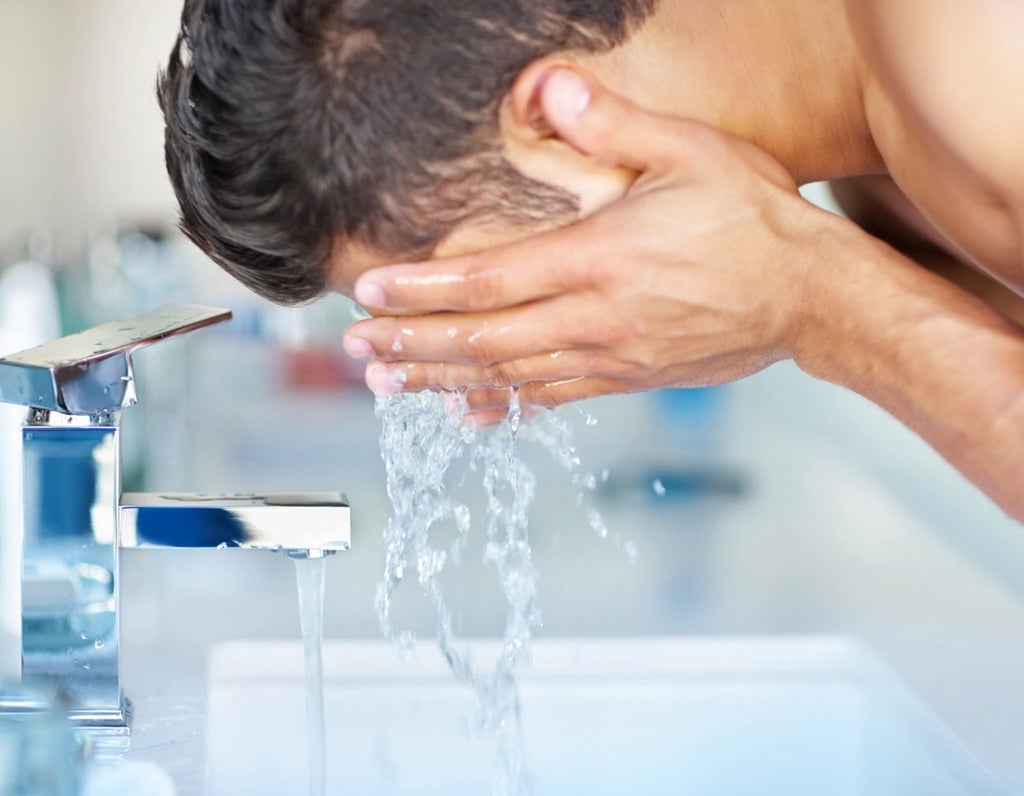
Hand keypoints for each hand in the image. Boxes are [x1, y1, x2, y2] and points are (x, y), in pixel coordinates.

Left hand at [343, 69, 840, 407]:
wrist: (810, 297)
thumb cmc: (753, 221)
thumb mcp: (691, 153)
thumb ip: (613, 124)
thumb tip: (546, 91)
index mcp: (600, 259)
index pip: (488, 281)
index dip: (421, 289)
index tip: (370, 291)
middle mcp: (595, 318)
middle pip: (483, 339)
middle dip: (413, 343)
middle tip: (357, 347)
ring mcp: (610, 357)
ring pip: (509, 376)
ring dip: (442, 379)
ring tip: (386, 382)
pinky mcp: (627, 379)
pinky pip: (553, 398)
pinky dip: (504, 406)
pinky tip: (467, 414)